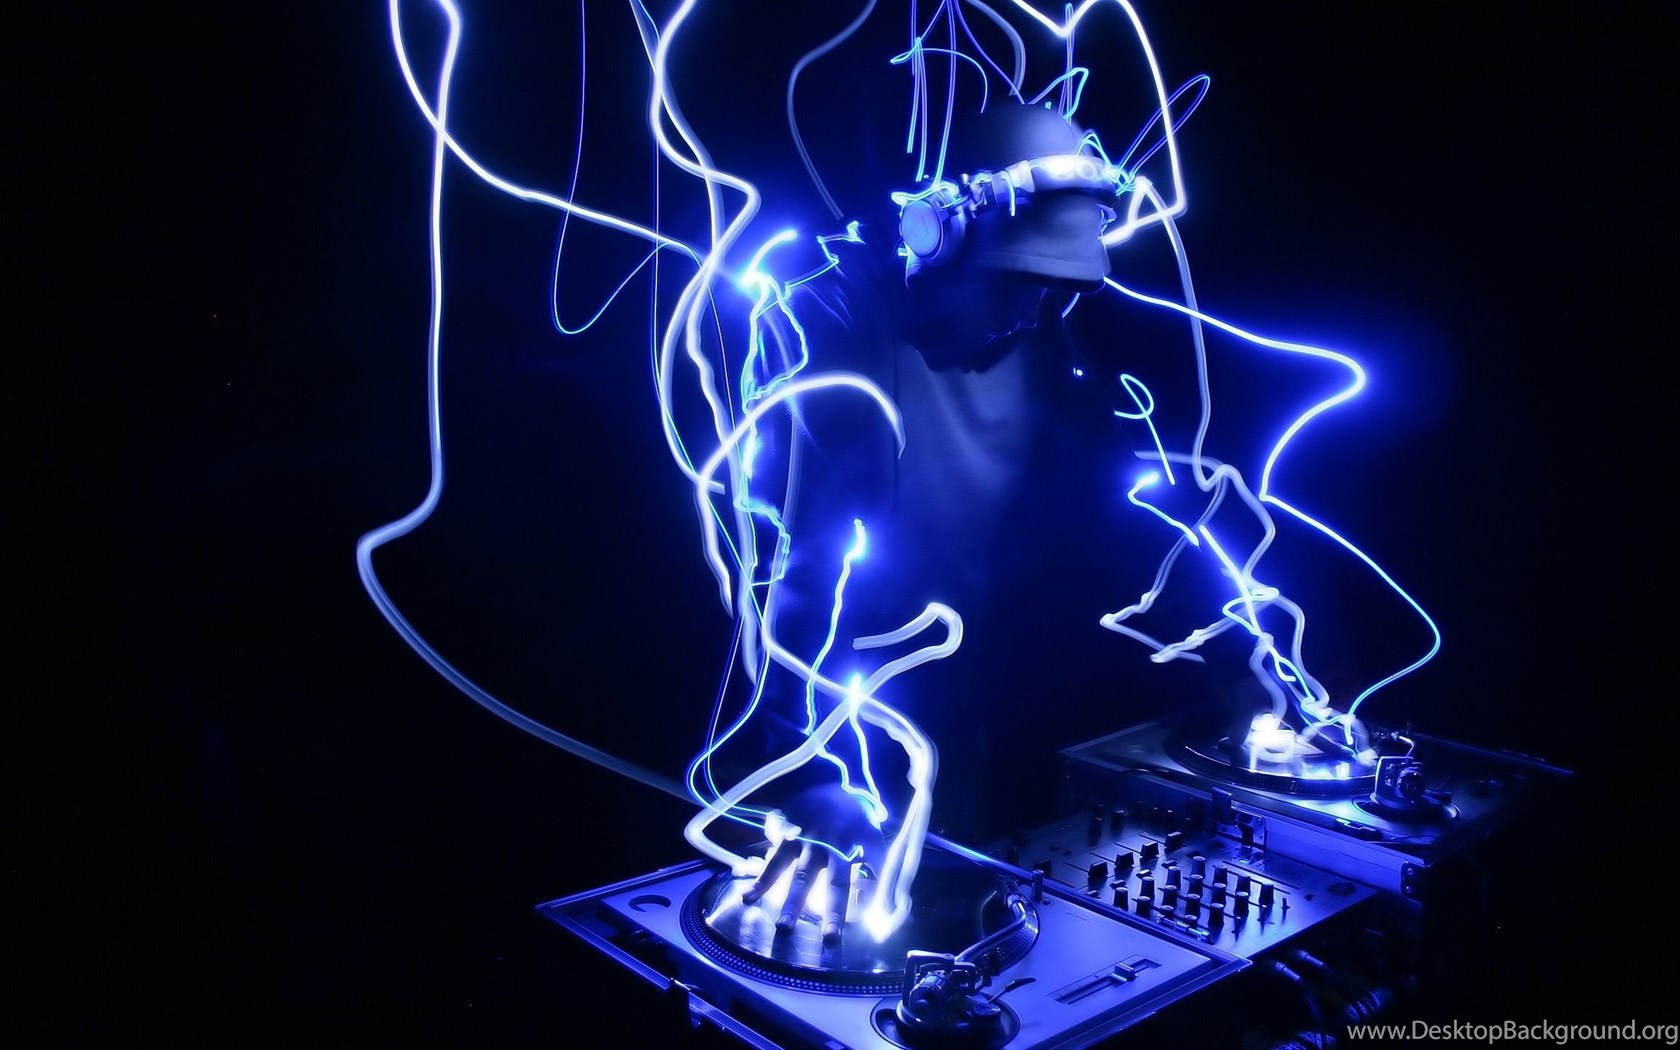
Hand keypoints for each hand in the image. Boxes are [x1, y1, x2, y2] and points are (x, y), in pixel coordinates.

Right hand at [740, 784, 887, 940]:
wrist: (822, 776)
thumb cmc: (851, 815)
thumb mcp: (872, 833)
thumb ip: (877, 867)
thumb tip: (887, 907)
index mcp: (865, 839)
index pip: (877, 870)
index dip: (877, 896)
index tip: (876, 925)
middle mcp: (838, 842)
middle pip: (837, 880)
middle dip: (834, 911)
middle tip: (829, 938)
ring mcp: (811, 840)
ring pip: (802, 875)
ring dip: (792, 902)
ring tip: (784, 926)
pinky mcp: (789, 836)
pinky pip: (775, 861)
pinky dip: (762, 880)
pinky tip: (749, 896)